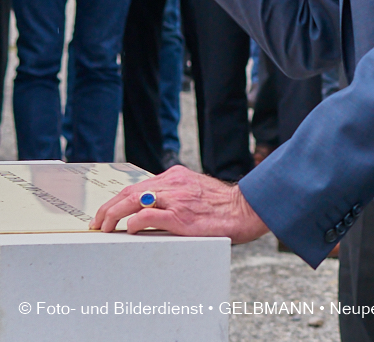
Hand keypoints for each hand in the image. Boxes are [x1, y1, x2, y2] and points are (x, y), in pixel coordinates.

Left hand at [92, 165, 268, 242]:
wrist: (244, 209)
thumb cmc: (222, 205)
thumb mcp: (195, 190)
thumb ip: (176, 193)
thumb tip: (154, 207)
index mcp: (176, 176)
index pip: (137, 185)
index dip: (117, 199)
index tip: (106, 211)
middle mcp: (174, 183)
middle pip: (130, 192)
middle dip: (108, 208)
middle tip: (97, 222)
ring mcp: (176, 199)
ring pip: (134, 201)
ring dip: (113, 215)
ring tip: (104, 228)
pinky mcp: (181, 216)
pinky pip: (148, 216)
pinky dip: (134, 222)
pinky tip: (129, 229)